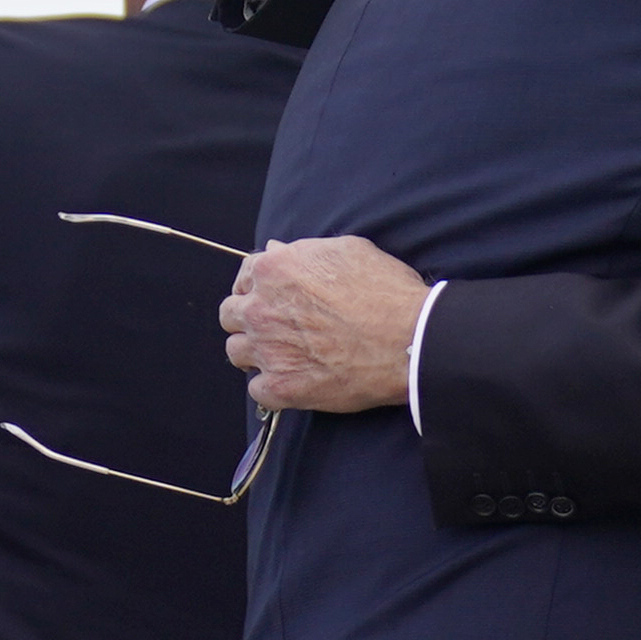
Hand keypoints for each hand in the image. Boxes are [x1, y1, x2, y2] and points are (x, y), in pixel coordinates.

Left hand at [220, 236, 429, 411]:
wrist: (410, 340)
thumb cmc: (386, 292)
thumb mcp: (349, 251)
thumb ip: (304, 251)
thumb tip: (278, 250)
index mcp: (274, 271)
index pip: (244, 276)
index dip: (259, 286)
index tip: (273, 296)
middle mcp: (261, 309)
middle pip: (230, 314)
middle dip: (250, 317)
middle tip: (277, 325)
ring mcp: (268, 350)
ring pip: (236, 351)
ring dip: (256, 351)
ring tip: (284, 354)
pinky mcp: (281, 387)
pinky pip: (256, 389)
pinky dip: (271, 386)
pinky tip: (293, 380)